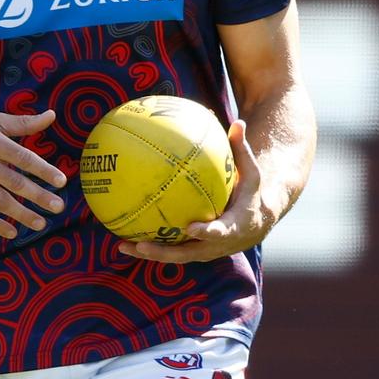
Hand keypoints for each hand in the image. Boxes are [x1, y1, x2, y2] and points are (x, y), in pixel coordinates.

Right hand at [0, 108, 66, 238]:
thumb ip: (23, 123)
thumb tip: (52, 115)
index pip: (23, 158)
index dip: (43, 170)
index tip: (61, 180)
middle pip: (14, 183)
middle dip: (37, 196)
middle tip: (58, 205)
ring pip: (0, 201)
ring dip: (22, 214)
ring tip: (42, 223)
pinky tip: (13, 232)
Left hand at [117, 120, 270, 264]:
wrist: (256, 223)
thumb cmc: (250, 194)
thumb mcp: (251, 173)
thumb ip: (241, 151)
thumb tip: (238, 122)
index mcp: (233, 226)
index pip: (220, 232)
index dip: (206, 232)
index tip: (191, 227)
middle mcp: (216, 245)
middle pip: (188, 253)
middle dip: (164, 252)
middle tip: (142, 244)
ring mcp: (203, 251)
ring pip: (174, 257)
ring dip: (148, 254)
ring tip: (123, 246)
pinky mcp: (193, 251)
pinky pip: (169, 251)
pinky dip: (148, 248)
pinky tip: (124, 238)